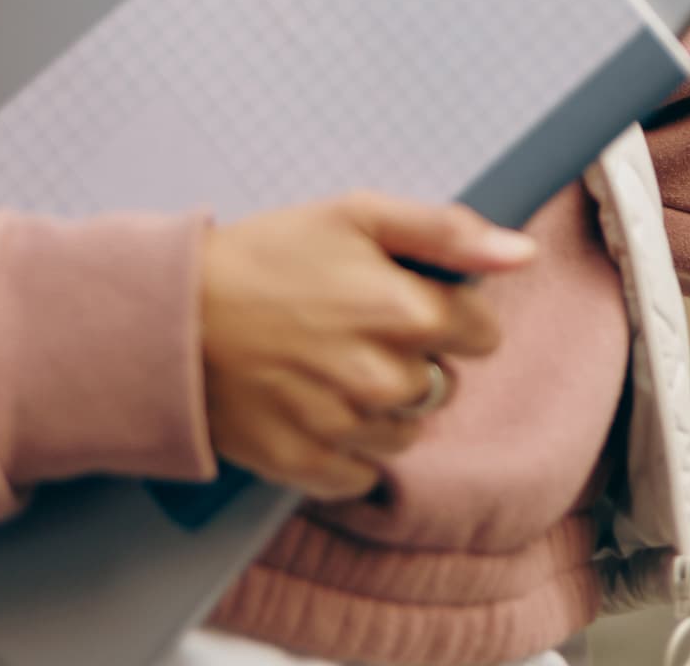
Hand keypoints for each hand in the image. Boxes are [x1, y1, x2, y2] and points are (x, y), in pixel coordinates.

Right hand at [198, 193, 531, 499]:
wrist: (167, 319)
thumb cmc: (264, 257)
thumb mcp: (357, 215)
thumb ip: (448, 233)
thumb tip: (522, 254)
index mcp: (406, 312)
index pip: (483, 334)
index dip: (452, 315)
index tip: (409, 302)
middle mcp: (383, 378)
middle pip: (445, 385)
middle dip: (416, 361)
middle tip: (358, 332)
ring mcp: (343, 427)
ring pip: (408, 432)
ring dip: (385, 407)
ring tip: (333, 369)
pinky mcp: (303, 465)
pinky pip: (362, 474)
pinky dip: (348, 449)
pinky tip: (316, 409)